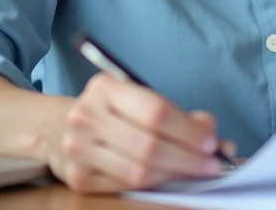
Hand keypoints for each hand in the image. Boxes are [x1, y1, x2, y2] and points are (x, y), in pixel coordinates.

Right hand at [43, 74, 235, 193]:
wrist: (58, 127)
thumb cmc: (112, 112)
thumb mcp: (138, 99)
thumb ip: (177, 115)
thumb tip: (216, 139)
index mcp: (105, 88)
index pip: (155, 111)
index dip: (188, 130)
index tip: (211, 142)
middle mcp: (87, 116)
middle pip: (148, 145)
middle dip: (187, 157)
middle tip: (212, 163)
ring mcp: (78, 149)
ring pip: (138, 171)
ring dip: (174, 174)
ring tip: (195, 171)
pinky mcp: (78, 178)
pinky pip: (125, 187)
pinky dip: (153, 185)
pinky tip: (167, 178)